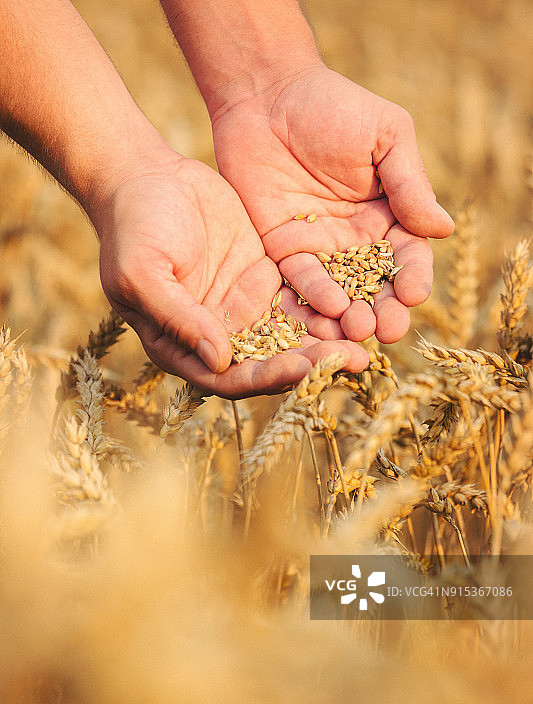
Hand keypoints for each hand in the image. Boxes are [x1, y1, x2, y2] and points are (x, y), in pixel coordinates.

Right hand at [95, 149, 368, 397]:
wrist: (144, 176)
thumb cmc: (132, 228)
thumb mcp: (143, 273)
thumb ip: (179, 317)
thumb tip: (220, 360)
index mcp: (186, 347)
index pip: (233, 377)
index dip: (270, 376)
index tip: (307, 367)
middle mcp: (221, 336)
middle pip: (272, 362)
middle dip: (313, 363)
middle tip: (355, 359)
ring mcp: (245, 308)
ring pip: (293, 334)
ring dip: (329, 338)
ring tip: (369, 335)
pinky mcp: (266, 278)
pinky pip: (302, 297)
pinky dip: (329, 303)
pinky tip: (360, 300)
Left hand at [211, 65, 454, 343]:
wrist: (268, 97)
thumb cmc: (335, 107)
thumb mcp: (386, 136)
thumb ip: (410, 184)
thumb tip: (443, 230)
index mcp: (390, 215)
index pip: (408, 257)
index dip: (414, 278)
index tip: (413, 295)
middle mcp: (357, 240)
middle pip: (376, 286)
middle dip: (384, 310)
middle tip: (387, 331)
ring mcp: (320, 249)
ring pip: (340, 293)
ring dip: (350, 316)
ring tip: (357, 331)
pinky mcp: (283, 251)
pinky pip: (300, 283)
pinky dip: (312, 300)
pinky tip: (325, 313)